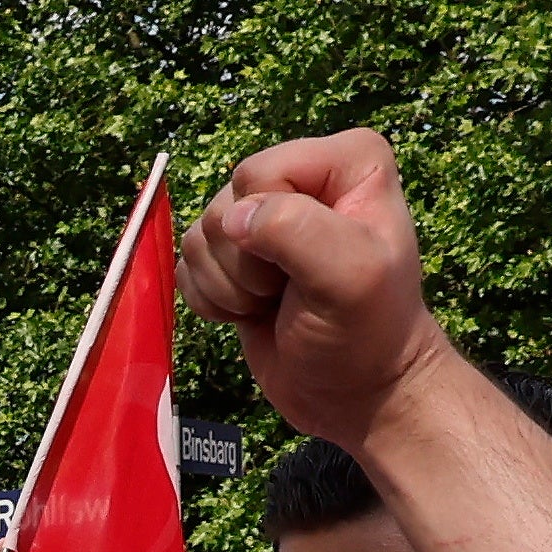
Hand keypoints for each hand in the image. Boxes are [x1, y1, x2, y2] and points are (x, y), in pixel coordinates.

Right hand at [179, 131, 445, 449]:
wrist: (356, 391)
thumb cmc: (365, 334)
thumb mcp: (350, 277)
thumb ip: (296, 230)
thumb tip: (231, 218)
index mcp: (346, 160)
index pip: (259, 172)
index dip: (269, 226)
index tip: (307, 268)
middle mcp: (302, 177)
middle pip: (225, 204)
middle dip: (245, 263)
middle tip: (289, 291)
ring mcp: (263, 217)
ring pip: (199, 235)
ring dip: (229, 286)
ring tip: (274, 303)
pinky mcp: (231, 257)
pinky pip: (186, 265)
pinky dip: (211, 300)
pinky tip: (251, 312)